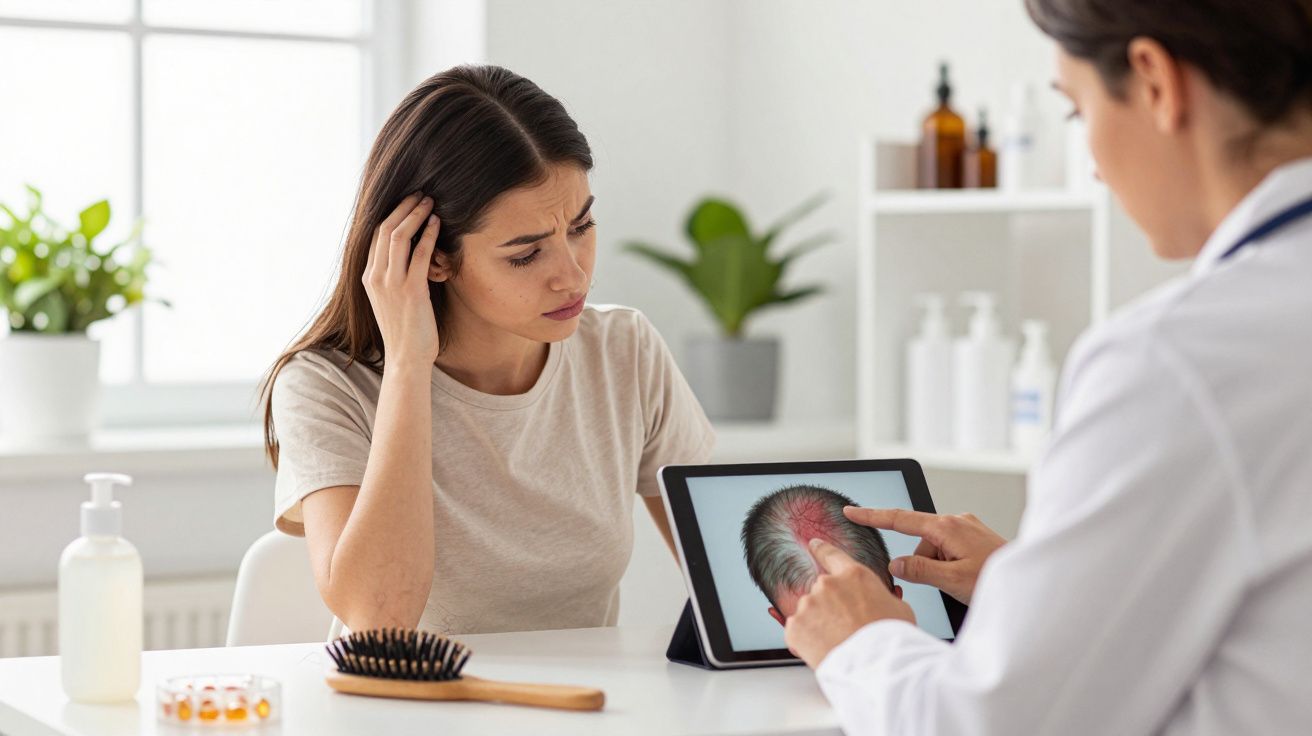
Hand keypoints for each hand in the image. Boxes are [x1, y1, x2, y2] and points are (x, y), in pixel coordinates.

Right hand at [363, 193, 441, 364]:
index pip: (376, 235)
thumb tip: (408, 255)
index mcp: (368, 277)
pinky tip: (437, 224)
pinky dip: (428, 235)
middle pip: (385, 229)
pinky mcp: (411, 291)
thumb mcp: (393, 298)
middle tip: (420, 193)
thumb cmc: (405, 329)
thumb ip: (394, 275)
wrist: (407, 358)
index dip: (392, 214)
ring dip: (416, 215)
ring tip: (430, 202)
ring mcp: (391, 283)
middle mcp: (376, 277)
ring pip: (399, 237)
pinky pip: (419, 255)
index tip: (408, 201)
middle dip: (404, 207)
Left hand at [784, 538, 915, 668]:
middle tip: (846, 629)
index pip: (832, 555)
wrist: (875, 666)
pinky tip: (824, 650)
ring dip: (819, 626)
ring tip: (839, 643)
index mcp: (854, 575)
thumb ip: (880, 597)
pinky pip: (797, 632)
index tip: (813, 545)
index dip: (821, 549)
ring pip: (809, 613)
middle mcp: (827, 584)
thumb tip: (881, 601)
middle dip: (830, 609)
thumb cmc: (891, 640)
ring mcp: (808, 604)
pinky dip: (806, 641)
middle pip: (822, 592)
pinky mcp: (795, 626)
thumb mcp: (898, 608)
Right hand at [844, 507, 1006, 604]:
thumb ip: (920, 570)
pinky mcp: (973, 536)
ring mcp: (966, 527)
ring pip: (934, 549)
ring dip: (938, 567)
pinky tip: (966, 576)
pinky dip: (949, 565)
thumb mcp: (952, 580)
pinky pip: (948, 550)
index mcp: (947, 526)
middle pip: (919, 542)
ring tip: (963, 583)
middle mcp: (956, 520)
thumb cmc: (996, 579)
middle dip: (922, 564)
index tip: (851, 510)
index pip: (900, 519)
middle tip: (945, 583)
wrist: (1031, 583)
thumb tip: (896, 564)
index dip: (872, 516)